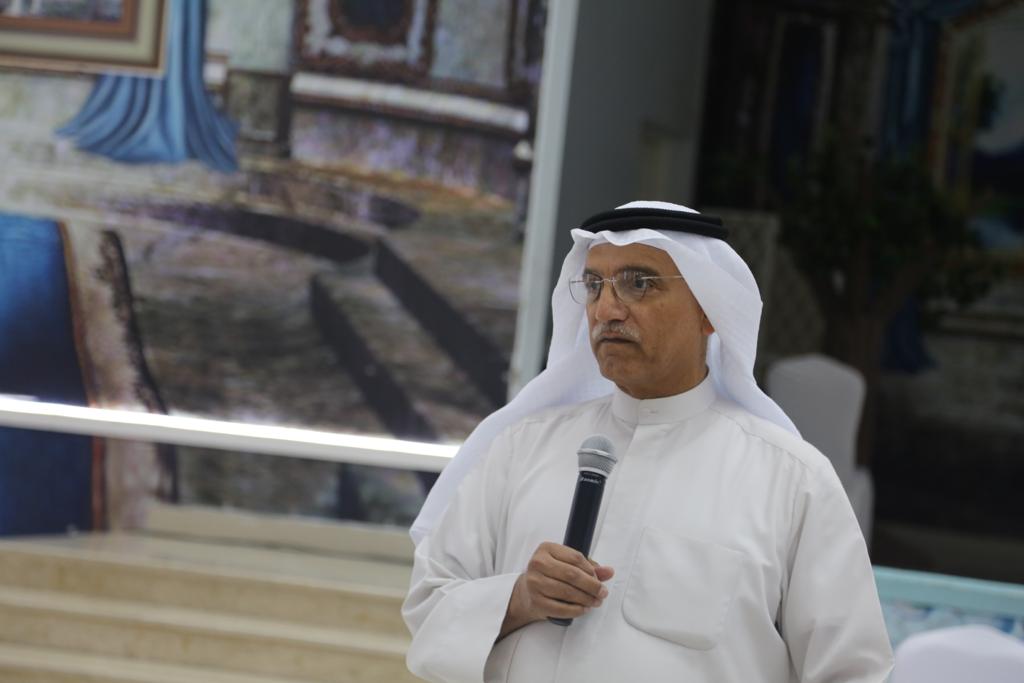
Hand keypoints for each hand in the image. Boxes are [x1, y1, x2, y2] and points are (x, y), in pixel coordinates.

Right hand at [499, 542, 613, 637]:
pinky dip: (577, 610)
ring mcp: (535, 583)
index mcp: (546, 549)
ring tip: (595, 601)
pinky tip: (583, 608)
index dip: (591, 569)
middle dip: (592, 586)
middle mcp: (537, 563)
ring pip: (568, 592)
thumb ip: (589, 566)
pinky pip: (562, 608)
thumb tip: (609, 572)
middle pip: (572, 575)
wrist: (526, 593)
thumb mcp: (566, 564)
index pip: (575, 557)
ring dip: (586, 599)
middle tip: (602, 592)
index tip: (599, 578)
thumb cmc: (549, 575)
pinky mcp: (536, 602)